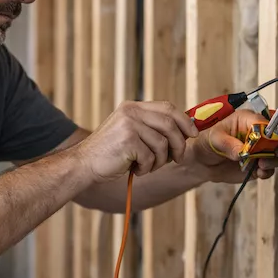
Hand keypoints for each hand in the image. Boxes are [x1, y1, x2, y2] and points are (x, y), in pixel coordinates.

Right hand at [72, 100, 198, 181]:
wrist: (84, 164)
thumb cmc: (110, 153)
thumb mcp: (131, 133)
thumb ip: (152, 128)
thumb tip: (186, 131)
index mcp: (133, 107)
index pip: (168, 107)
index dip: (184, 120)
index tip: (192, 134)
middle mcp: (131, 112)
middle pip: (170, 124)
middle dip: (179, 144)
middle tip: (178, 158)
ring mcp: (129, 125)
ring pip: (162, 144)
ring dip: (160, 161)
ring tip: (147, 166)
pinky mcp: (127, 141)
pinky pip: (151, 157)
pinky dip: (146, 168)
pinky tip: (135, 169)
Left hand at [184, 109, 277, 182]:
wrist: (202, 162)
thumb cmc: (207, 142)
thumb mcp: (214, 138)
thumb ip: (229, 144)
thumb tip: (243, 152)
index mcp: (248, 120)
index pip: (267, 122)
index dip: (271, 132)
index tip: (267, 142)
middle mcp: (258, 133)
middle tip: (272, 153)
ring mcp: (260, 149)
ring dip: (274, 160)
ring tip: (261, 165)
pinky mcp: (258, 164)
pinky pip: (270, 168)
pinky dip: (267, 171)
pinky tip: (259, 172)